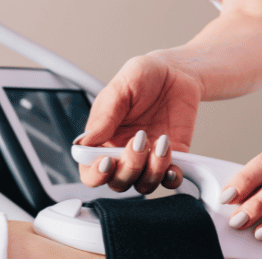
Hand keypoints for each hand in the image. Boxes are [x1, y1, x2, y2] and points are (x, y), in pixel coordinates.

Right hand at [76, 54, 198, 193]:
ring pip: (143, 184)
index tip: (107, 161)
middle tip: (140, 139)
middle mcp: (122, 153)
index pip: (90, 171)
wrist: (177, 72)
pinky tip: (173, 162)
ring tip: (162, 143)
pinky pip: (169, 180)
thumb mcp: (120, 89)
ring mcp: (147, 158)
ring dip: (152, 171)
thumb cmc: (143, 77)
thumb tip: (84, 143)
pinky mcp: (171, 157)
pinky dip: (172, 177)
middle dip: (129, 167)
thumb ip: (104, 117)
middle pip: (118, 182)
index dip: (96, 174)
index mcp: (102, 139)